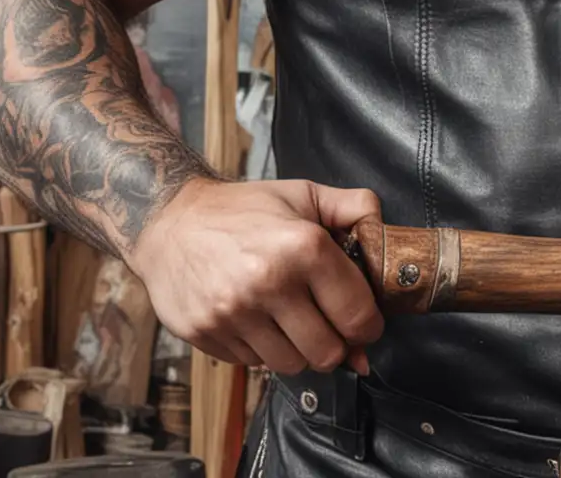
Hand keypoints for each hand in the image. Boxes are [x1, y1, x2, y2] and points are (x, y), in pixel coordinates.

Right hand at [126, 176, 384, 376]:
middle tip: (331, 325)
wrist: (172, 222)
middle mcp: (269, 284)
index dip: (369, 325)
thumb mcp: (303, 195)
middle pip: (327, 352)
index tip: (366, 323)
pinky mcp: (208, 335)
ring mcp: (235, 314)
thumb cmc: (244, 208)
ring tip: (293, 321)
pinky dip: (264, 351)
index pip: (357, 315)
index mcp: (303, 247)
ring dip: (300, 350)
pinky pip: (254, 364)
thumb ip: (354, 209)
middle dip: (338, 344)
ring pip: (291, 365)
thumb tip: (387, 237)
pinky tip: (259, 321)